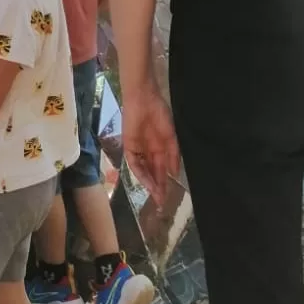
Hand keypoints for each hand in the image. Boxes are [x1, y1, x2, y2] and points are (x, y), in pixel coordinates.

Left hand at [122, 84, 179, 203]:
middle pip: (152, 174)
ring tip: (156, 196)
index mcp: (159, 149)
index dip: (164, 184)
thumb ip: (173, 155)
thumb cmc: (159, 114)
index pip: (161, 171)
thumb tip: (175, 173)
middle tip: (161, 204)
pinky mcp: (129, 145)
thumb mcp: (171, 137)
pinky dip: (141, 173)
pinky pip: (134, 163)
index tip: (168, 198)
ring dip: (149, 184)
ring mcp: (138, 149)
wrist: (144, 99)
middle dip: (157, 188)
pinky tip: (148, 182)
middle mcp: (148, 152)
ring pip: (143, 171)